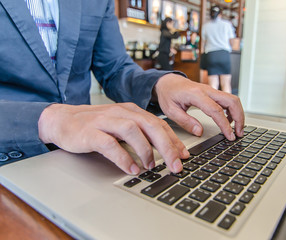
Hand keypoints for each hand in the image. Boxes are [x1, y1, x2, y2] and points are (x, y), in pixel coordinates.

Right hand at [38, 103, 188, 173]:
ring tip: (151, 166)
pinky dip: (124, 158)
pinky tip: (131, 168)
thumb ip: (139, 135)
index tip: (184, 155)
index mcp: (131, 111)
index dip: (174, 139)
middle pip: (151, 126)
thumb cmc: (94, 125)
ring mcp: (105, 121)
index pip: (159, 123)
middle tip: (176, 165)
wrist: (61, 119)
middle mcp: (121, 113)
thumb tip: (161, 151)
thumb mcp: (120, 126)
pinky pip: (110, 144)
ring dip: (146, 150)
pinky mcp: (90, 132)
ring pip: (133, 131)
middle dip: (167, 147)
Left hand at [154, 74, 244, 139]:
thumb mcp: (171, 111)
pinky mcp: (212, 93)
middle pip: (232, 101)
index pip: (216, 110)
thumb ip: (185, 122)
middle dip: (239, 118)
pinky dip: (232, 111)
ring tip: (236, 130)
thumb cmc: (168, 94)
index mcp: (196, 94)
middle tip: (239, 133)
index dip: (225, 124)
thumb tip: (199, 132)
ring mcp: (211, 90)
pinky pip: (227, 100)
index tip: (230, 136)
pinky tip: (229, 121)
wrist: (168, 82)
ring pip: (232, 99)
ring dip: (238, 114)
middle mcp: (207, 90)